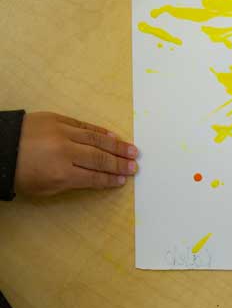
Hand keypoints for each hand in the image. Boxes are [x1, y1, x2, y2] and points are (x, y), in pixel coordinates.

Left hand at [14, 112, 137, 195]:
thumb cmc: (19, 173)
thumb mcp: (44, 188)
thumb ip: (71, 183)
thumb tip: (96, 178)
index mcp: (60, 173)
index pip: (94, 177)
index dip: (111, 179)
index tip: (124, 179)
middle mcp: (64, 152)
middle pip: (99, 158)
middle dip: (119, 163)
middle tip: (135, 166)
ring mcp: (61, 133)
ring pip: (95, 140)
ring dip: (116, 146)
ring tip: (132, 151)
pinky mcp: (56, 119)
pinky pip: (84, 125)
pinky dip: (100, 131)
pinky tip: (112, 137)